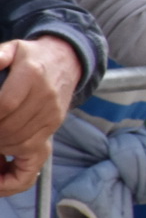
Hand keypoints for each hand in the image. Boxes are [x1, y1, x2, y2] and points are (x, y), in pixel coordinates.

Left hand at [0, 37, 81, 196]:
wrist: (67, 59)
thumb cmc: (33, 56)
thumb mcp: (13, 48)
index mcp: (32, 74)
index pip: (6, 104)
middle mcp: (46, 97)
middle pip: (11, 129)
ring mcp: (52, 115)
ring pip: (21, 144)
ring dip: (0, 150)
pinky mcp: (54, 127)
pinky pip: (34, 154)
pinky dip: (14, 166)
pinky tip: (1, 168)